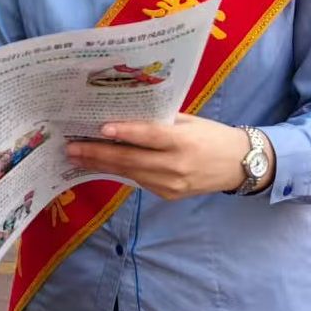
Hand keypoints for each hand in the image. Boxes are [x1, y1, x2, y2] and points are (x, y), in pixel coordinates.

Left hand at [66, 115, 259, 200]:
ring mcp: (171, 185)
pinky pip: (139, 181)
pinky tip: (101, 164)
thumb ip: (160, 121)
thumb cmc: (212, 136)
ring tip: (78, 156)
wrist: (239, 165)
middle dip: (98, 154)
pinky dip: (120, 172)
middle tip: (72, 147)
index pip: (149, 137)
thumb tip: (125, 115)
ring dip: (102, 165)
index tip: (100, 128)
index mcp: (184, 142)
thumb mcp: (190, 122)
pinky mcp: (168, 195)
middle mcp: (176, 166)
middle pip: (131, 160)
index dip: (125, 133)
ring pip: (130, 174)